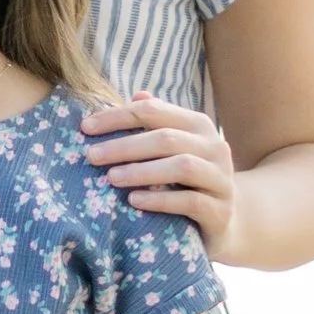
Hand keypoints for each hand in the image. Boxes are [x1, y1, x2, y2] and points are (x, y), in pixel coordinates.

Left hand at [80, 91, 234, 247]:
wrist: (228, 218)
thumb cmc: (189, 178)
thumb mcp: (175, 148)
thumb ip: (157, 122)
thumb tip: (137, 95)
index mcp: (199, 125)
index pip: (154, 111)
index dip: (118, 117)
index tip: (85, 127)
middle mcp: (214, 148)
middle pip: (167, 139)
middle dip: (125, 146)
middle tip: (92, 156)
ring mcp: (220, 179)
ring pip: (182, 167)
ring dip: (142, 171)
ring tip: (111, 178)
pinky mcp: (220, 211)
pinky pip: (190, 201)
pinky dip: (160, 200)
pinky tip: (134, 200)